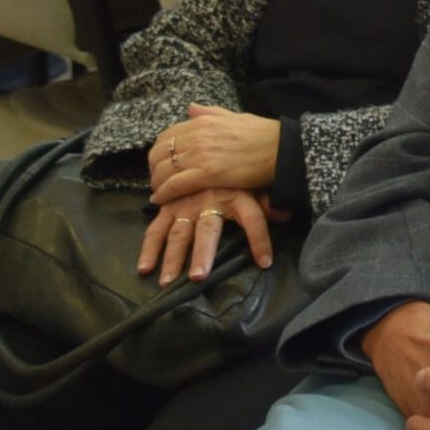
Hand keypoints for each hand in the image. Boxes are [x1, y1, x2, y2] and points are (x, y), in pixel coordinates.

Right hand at [135, 185, 279, 284]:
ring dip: (173, 258)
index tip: (265, 262)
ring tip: (168, 281)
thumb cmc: (234, 173)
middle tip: (198, 277)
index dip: (260, 240)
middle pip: (208, 231)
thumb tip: (286, 215)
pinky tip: (144, 268)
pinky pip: (156, 229)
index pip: (253, 219)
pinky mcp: (168, 208)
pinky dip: (149, 248)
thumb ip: (266, 202)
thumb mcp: (254, 183)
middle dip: (203, 254)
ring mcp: (186, 205)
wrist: (206, 148)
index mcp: (236, 195)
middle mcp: (209, 202)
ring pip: (179, 234)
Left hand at [149, 103, 281, 202]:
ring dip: (157, 183)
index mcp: (202, 121)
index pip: (165, 137)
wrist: (283, 148)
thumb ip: (210, 113)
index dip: (159, 153)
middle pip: (158, 154)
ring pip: (163, 171)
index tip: (162, 164)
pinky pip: (175, 184)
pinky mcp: (207, 174)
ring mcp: (201, 155)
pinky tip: (160, 200)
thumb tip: (190, 107)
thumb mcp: (235, 117)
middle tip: (159, 180)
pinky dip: (163, 193)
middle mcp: (196, 136)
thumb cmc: (263, 134)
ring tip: (160, 192)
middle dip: (154, 169)